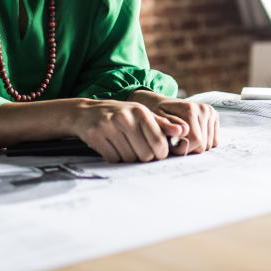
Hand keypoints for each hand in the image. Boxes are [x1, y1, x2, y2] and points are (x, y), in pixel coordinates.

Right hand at [71, 98, 185, 162]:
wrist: (87, 112)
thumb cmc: (121, 115)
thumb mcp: (141, 115)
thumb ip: (163, 124)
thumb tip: (183, 131)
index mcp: (141, 112)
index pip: (159, 143)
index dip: (160, 153)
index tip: (156, 153)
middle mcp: (126, 117)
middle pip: (145, 155)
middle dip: (143, 157)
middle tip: (137, 149)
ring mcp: (109, 126)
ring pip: (129, 159)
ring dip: (128, 157)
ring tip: (123, 145)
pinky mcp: (95, 136)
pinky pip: (113, 158)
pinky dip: (114, 157)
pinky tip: (111, 146)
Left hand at [128, 90, 219, 154]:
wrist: (162, 104)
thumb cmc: (158, 114)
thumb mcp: (157, 120)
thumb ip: (169, 126)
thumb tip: (184, 130)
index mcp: (190, 109)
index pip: (196, 140)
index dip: (183, 148)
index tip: (171, 145)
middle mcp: (204, 109)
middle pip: (203, 144)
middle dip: (189, 148)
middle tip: (177, 142)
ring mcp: (210, 112)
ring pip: (209, 144)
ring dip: (196, 145)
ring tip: (184, 138)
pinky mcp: (214, 116)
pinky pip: (214, 140)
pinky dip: (204, 142)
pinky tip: (194, 135)